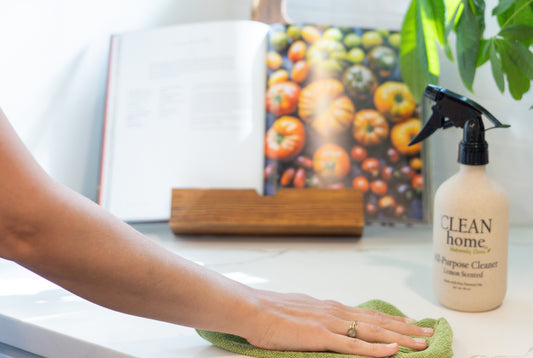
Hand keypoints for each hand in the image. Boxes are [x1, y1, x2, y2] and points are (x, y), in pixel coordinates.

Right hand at [244, 290, 432, 356]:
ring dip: (401, 338)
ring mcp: (331, 324)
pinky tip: (394, 352)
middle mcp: (336, 312)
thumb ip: (318, 318)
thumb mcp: (301, 311)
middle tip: (430, 332)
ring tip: (423, 343)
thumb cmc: (271, 312)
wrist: (252, 309)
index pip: (369, 315)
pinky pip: (355, 347)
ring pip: (374, 332)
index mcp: (331, 307)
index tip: (412, 323)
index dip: (393, 321)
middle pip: (378, 322)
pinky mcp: (322, 338)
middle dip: (407, 328)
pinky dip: (377, 350)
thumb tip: (328, 324)